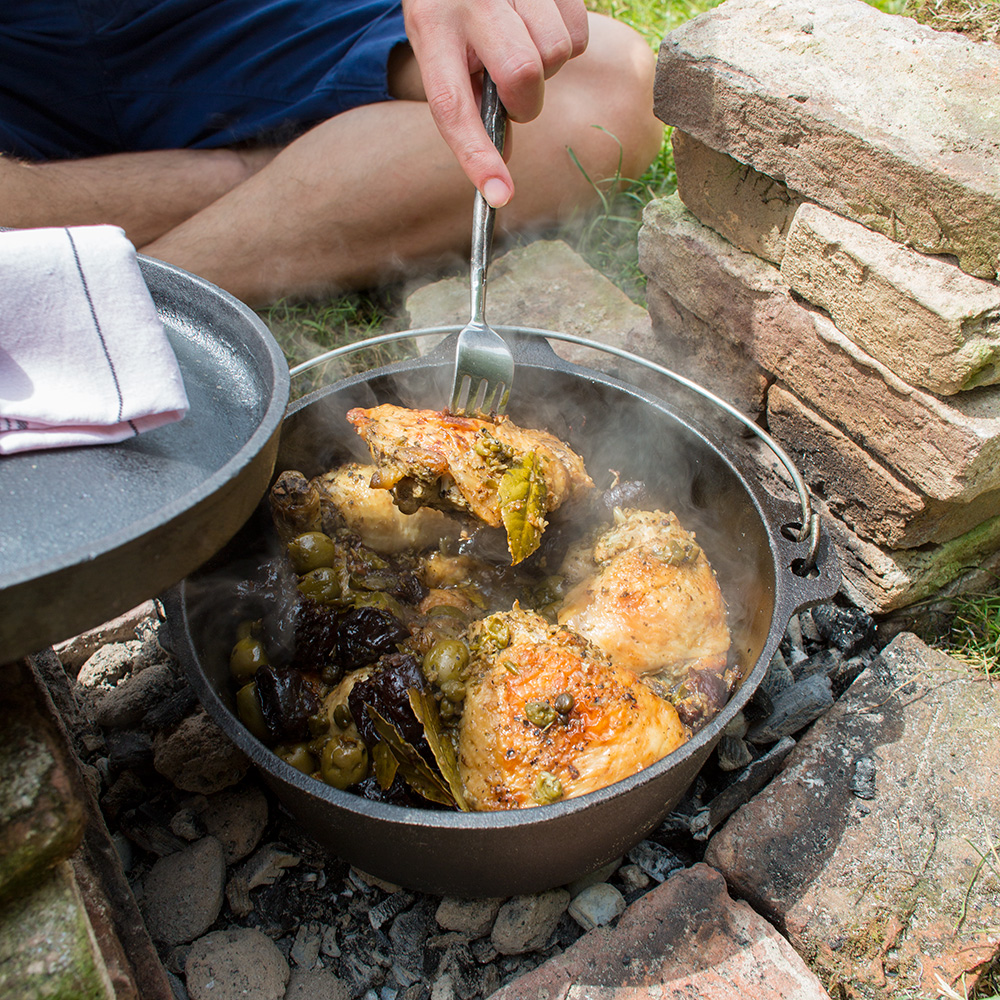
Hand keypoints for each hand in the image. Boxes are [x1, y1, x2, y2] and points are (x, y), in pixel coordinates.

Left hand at [402, 0, 588, 206]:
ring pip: (557, 53)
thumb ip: (470, 99)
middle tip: (513, 92)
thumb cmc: (450, 7)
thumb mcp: (441, 46)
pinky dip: (569, 40)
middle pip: (523, 75)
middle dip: (526, 99)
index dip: (477, 156)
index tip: (499, 196)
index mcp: (432, 26)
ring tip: (524, 44)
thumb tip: (503, 161)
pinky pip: (579, 31)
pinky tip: (543, 24)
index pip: (453, 106)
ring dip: (548, 66)